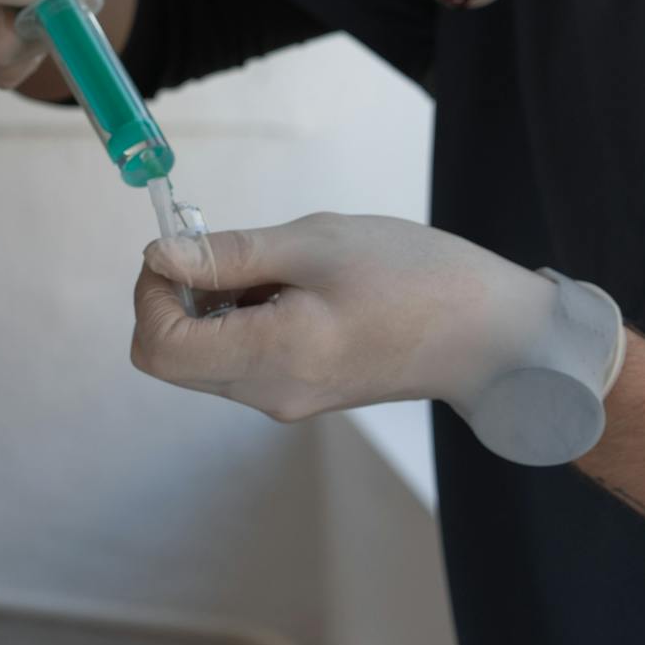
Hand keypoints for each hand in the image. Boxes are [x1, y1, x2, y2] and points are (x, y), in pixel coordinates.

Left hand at [131, 213, 599, 425]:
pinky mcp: (301, 392)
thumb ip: (228, 255)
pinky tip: (288, 288)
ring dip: (210, 306)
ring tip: (272, 268)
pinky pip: (238, 359)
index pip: (158, 347)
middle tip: (223, 251)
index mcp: (272, 358)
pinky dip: (239, 320)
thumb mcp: (315, 244)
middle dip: (175, 297)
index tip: (181, 250)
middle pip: (172, 356)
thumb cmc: (414, 276)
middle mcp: (270, 393)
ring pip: (202, 357)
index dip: (150, 293)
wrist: (494, 333)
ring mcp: (285, 400)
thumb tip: (157, 256)